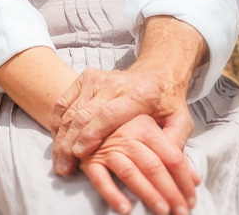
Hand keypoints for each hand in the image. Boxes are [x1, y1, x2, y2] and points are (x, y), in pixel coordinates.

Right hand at [52, 68, 192, 179]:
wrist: (158, 71)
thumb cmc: (168, 101)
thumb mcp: (181, 120)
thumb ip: (175, 141)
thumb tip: (166, 165)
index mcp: (141, 94)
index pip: (109, 114)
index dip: (92, 134)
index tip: (80, 154)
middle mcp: (116, 83)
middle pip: (86, 113)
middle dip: (71, 142)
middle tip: (64, 167)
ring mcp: (99, 78)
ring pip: (72, 108)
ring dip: (62, 136)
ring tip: (59, 160)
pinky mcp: (87, 76)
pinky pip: (65, 100)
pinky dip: (58, 120)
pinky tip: (57, 139)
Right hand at [79, 113, 200, 214]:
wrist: (103, 95)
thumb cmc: (138, 108)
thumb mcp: (166, 117)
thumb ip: (180, 147)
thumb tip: (193, 179)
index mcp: (146, 124)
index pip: (172, 156)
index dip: (184, 180)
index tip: (191, 198)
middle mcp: (127, 133)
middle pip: (153, 167)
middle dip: (170, 192)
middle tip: (180, 211)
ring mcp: (107, 145)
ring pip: (131, 173)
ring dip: (147, 195)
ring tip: (162, 211)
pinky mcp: (89, 157)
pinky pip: (100, 179)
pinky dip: (112, 195)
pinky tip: (126, 208)